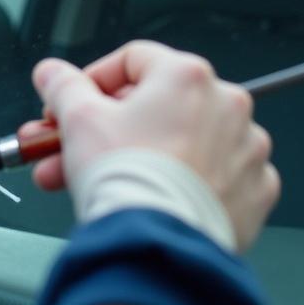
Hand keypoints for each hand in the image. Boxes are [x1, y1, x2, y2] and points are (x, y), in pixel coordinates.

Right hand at [25, 41, 279, 249]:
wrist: (156, 243)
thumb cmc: (126, 177)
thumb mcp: (77, 118)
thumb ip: (62, 86)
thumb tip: (52, 74)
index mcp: (186, 76)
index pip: (131, 60)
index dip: (91, 81)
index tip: (70, 103)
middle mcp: (225, 105)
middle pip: (152, 104)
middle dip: (101, 127)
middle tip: (70, 145)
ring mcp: (244, 149)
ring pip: (179, 140)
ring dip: (136, 153)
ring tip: (91, 178)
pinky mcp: (251, 191)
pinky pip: (207, 174)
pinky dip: (178, 180)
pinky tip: (146, 193)